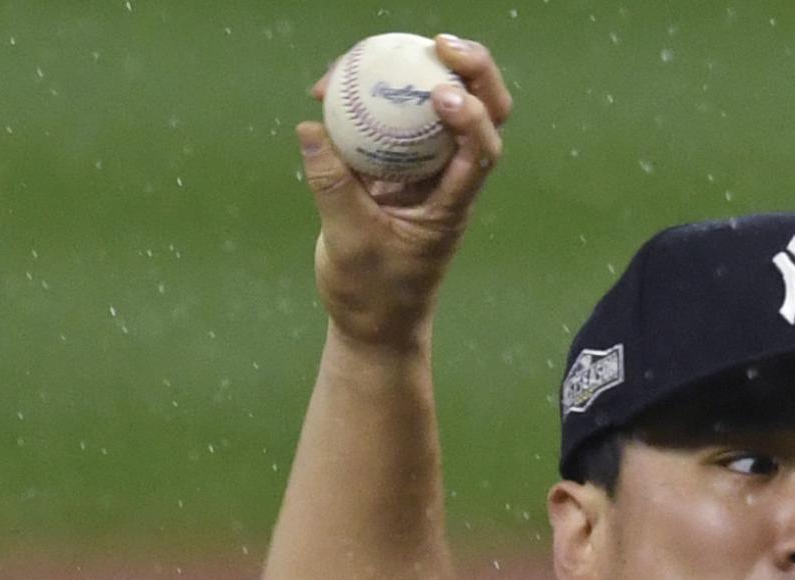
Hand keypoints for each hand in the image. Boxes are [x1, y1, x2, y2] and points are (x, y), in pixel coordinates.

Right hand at [297, 35, 512, 350]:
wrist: (371, 321)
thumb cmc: (373, 294)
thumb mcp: (349, 242)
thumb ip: (332, 186)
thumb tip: (311, 128)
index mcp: (453, 202)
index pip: (481, 151)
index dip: (472, 116)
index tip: (442, 95)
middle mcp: (449, 178)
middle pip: (483, 111)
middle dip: (472, 70)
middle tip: (437, 42)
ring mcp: (425, 168)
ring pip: (438, 106)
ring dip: (417, 70)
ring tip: (375, 49)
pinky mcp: (396, 165)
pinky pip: (392, 119)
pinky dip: (372, 95)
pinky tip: (332, 82)